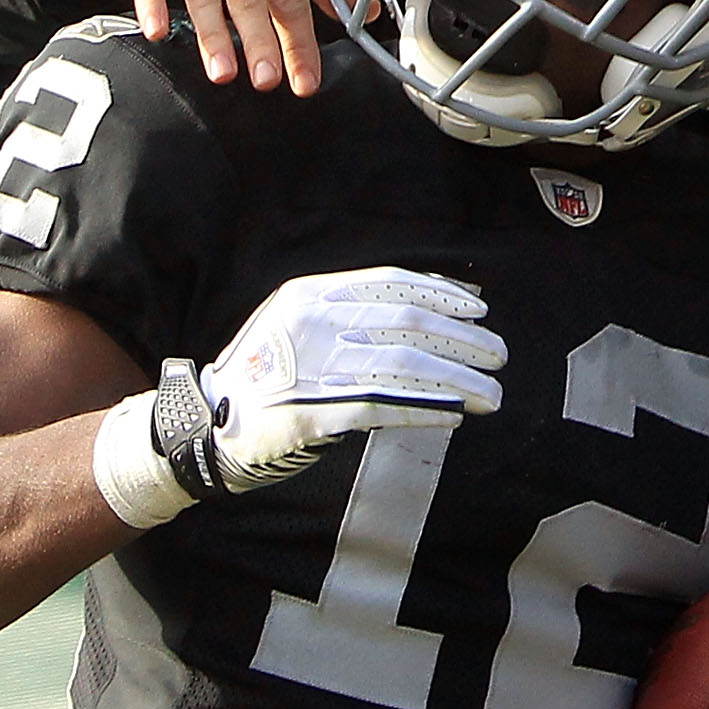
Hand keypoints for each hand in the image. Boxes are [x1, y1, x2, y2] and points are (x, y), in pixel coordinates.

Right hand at [196, 269, 504, 487]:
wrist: (209, 425)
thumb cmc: (266, 375)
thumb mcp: (298, 323)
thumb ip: (351, 313)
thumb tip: (429, 309)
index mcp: (310, 294)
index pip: (390, 284)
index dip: (441, 295)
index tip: (478, 311)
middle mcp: (313, 324)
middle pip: (406, 325)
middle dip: (461, 341)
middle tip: (498, 356)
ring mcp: (310, 369)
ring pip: (403, 368)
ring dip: (455, 381)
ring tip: (490, 393)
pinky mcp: (312, 415)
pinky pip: (381, 409)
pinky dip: (422, 411)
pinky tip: (453, 416)